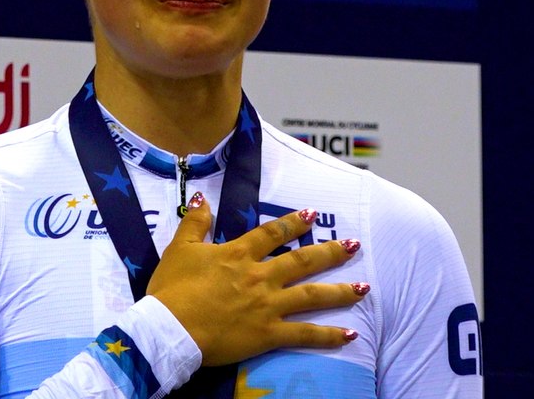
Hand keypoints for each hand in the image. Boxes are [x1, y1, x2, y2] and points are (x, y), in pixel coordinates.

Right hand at [146, 193, 365, 365]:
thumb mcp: (179, 249)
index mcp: (238, 254)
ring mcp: (267, 305)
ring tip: (364, 287)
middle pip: (302, 261)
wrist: (169, 329)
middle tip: (353, 245)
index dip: (293, 223)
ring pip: (311, 296)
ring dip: (340, 291)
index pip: (272, 233)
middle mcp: (259, 276)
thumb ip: (195, 223)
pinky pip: (304, 335)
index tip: (311, 214)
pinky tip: (351, 335)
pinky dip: (329, 335)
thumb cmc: (171, 290)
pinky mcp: (268, 334)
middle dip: (330, 252)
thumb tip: (204, 198)